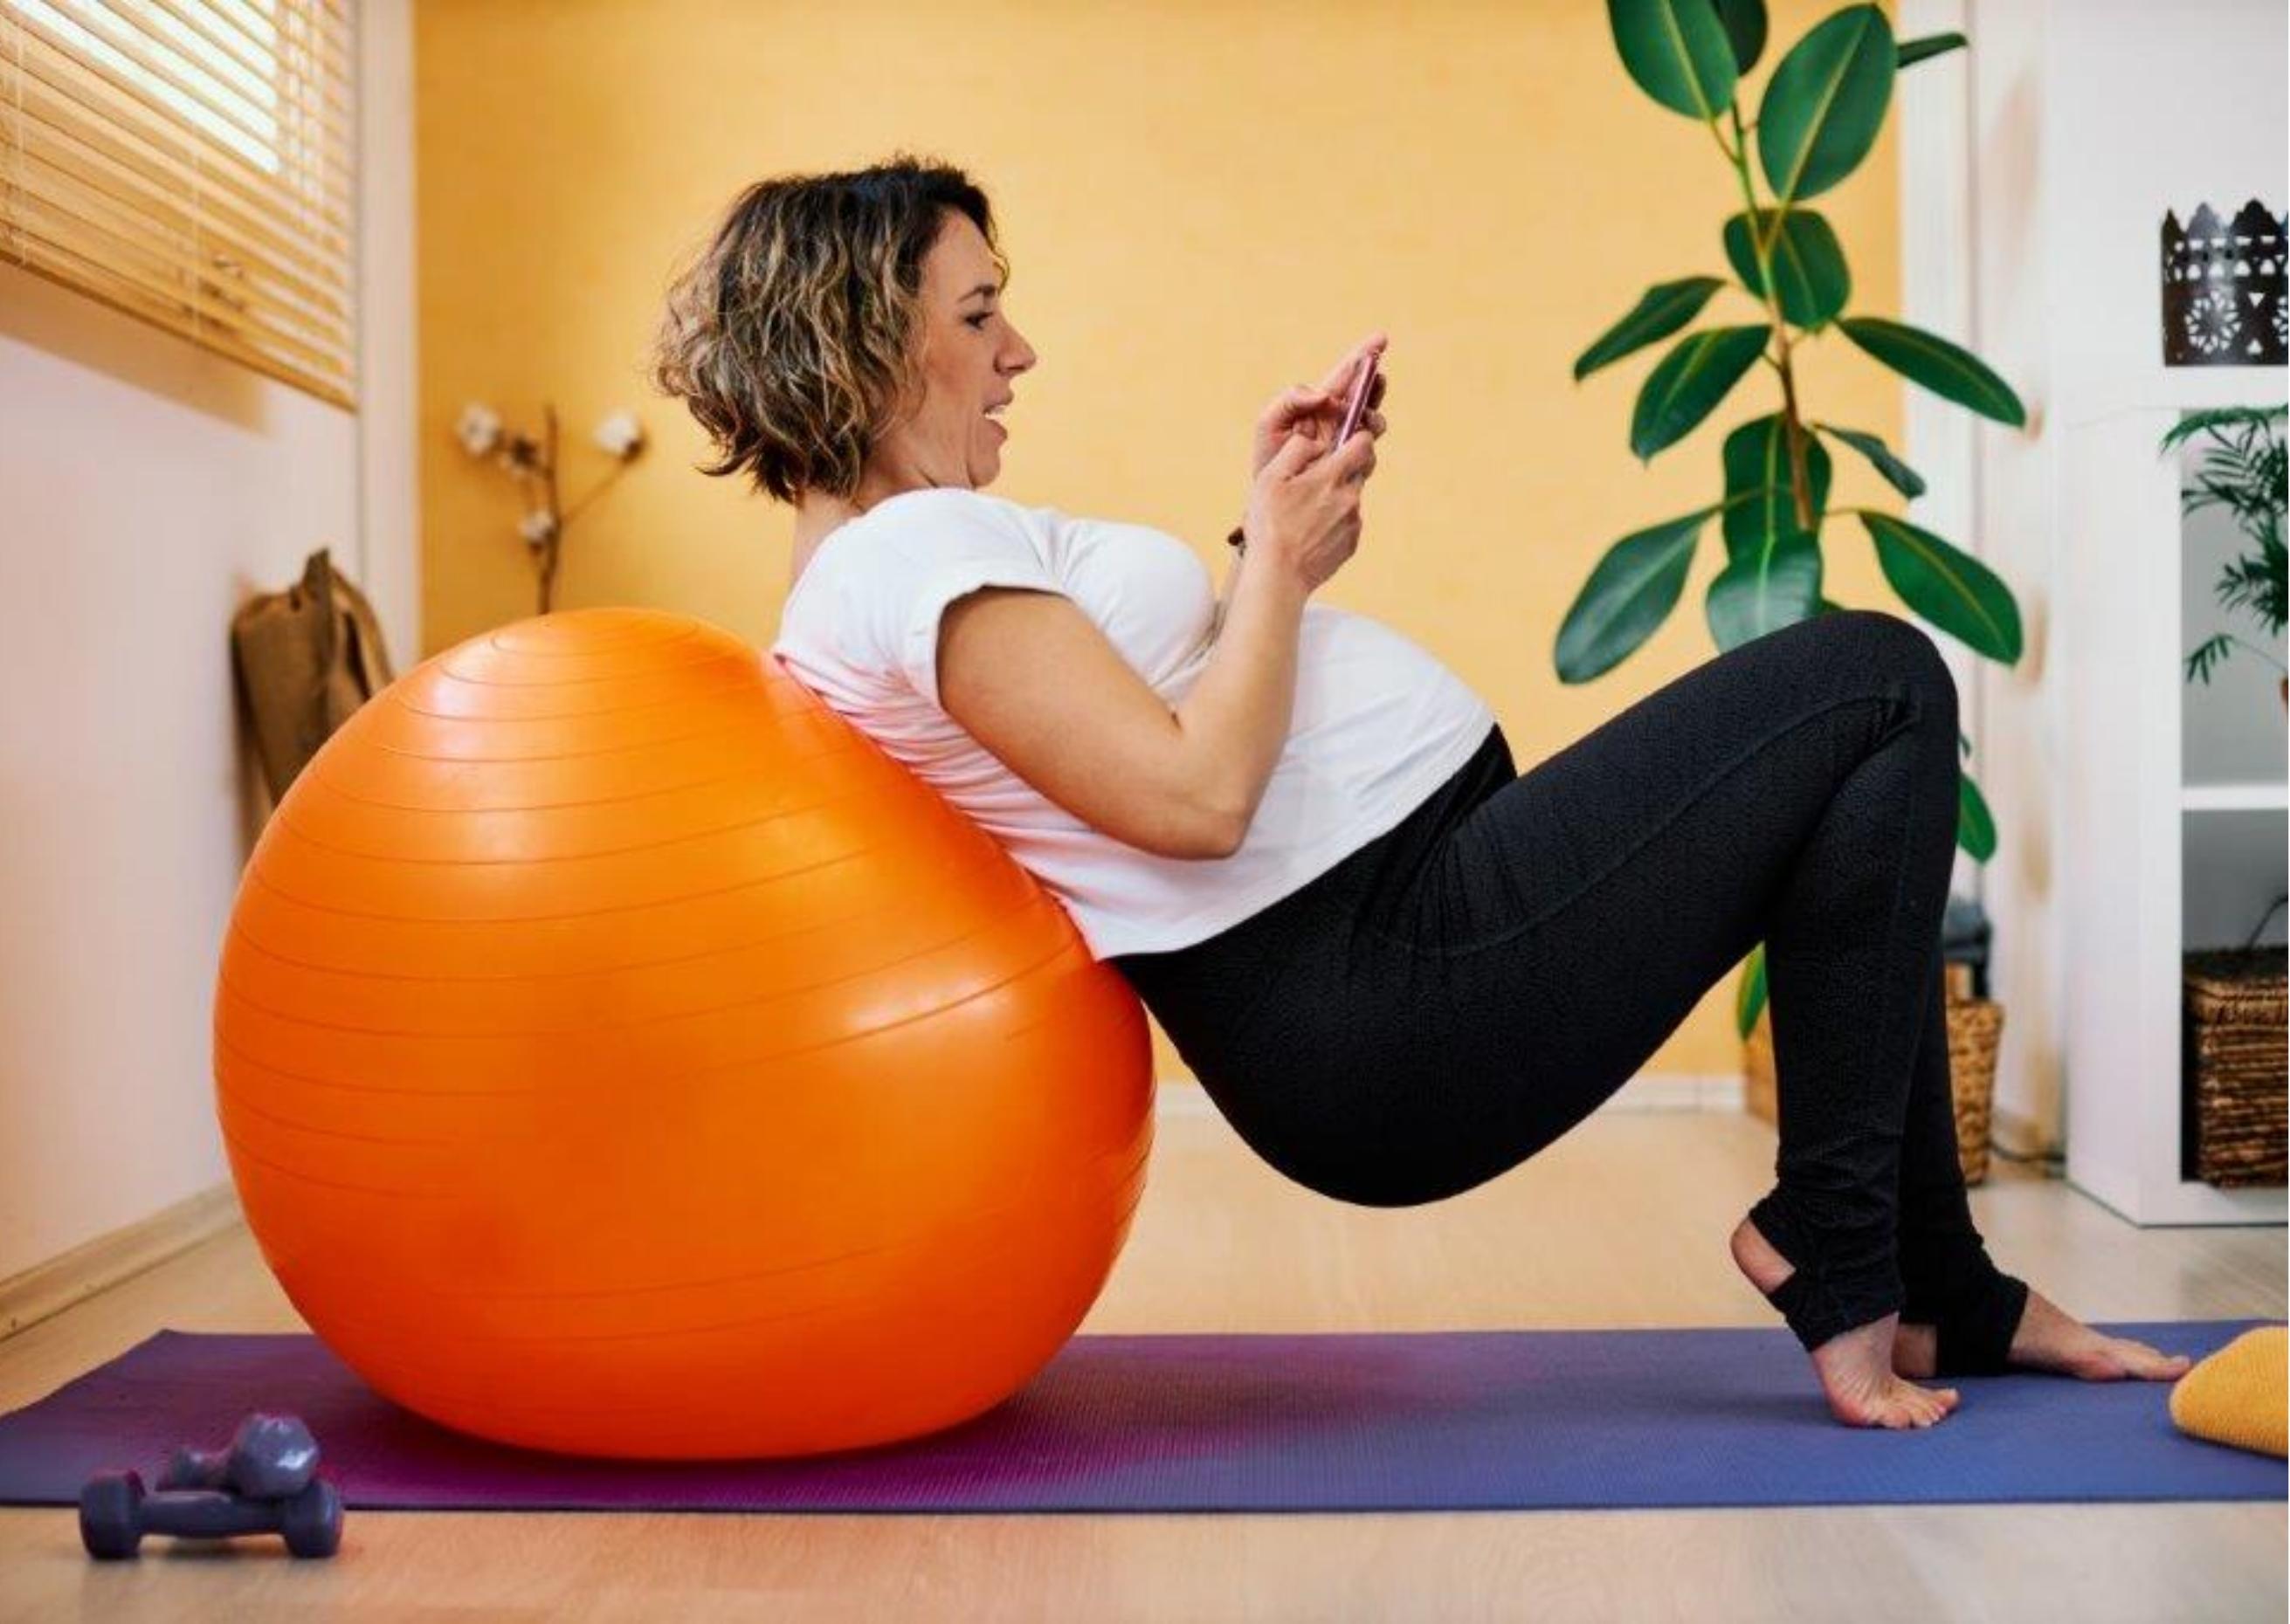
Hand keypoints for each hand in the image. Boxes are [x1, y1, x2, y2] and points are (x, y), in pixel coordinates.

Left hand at [1248, 332, 1388, 479]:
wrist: (1271, 497)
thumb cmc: (1268, 458)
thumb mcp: (1269, 423)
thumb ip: (1291, 400)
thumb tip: (1325, 394)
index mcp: (1318, 404)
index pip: (1344, 376)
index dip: (1363, 357)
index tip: (1381, 340)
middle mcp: (1337, 420)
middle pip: (1364, 394)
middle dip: (1374, 383)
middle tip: (1377, 376)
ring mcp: (1347, 441)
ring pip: (1371, 421)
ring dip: (1373, 414)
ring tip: (1364, 417)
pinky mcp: (1352, 463)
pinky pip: (1368, 449)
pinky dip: (1367, 442)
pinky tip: (1359, 439)